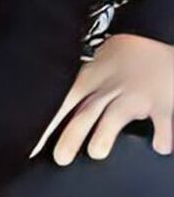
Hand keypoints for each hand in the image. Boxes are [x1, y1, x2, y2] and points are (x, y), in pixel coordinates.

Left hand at [30, 34, 173, 164]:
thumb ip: (83, 82)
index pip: (65, 101)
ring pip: (117, 114)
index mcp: (92, 78)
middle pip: (87, 112)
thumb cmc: (128, 55)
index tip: (36, 146)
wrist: (159, 39)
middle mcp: (111, 88)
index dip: (50, 123)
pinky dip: (162, 134)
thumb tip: (61, 102)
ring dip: (106, 131)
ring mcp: (136, 95)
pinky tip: (159, 146)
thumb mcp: (99, 62)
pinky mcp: (162, 103)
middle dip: (72, 134)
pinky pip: (162, 121)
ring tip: (96, 152)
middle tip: (61, 157)